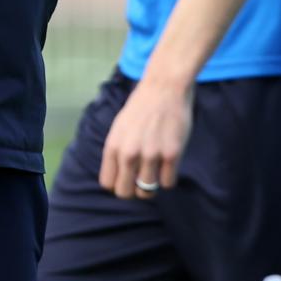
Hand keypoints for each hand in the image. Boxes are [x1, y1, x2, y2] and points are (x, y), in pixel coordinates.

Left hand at [100, 72, 194, 199]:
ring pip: (147, 191)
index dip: (118, 183)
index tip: (127, 177)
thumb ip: (116, 152)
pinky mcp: (172, 154)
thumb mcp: (119, 128)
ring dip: (152, 185)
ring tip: (156, 171)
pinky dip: (168, 177)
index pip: (108, 184)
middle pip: (125, 193)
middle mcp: (129, 154)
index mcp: (113, 147)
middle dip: (133, 190)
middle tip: (142, 179)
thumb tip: (117, 178)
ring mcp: (151, 155)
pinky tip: (168, 163)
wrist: (164, 87)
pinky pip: (168, 183)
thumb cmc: (142, 107)